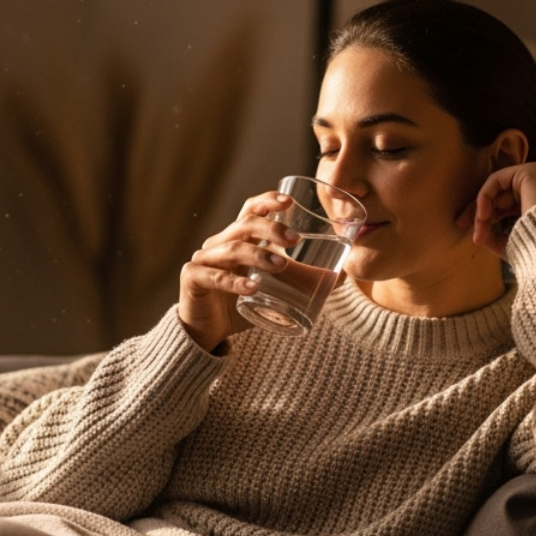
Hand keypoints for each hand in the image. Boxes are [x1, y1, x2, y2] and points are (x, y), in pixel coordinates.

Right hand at [178, 191, 296, 351]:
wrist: (206, 334)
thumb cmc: (240, 307)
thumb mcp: (274, 290)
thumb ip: (302, 281)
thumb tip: (343, 276)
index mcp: (237, 240)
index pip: (250, 210)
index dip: (267, 202)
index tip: (289, 202)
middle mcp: (218, 244)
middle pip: (244, 224)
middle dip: (270, 228)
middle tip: (295, 240)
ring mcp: (203, 260)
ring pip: (231, 248)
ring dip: (258, 254)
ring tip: (282, 264)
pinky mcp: (192, 280)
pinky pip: (213, 276)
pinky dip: (233, 282)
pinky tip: (251, 288)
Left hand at [456, 162, 535, 258]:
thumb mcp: (511, 244)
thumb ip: (495, 238)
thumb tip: (480, 235)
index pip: (504, 207)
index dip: (485, 219)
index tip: (473, 236)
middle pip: (498, 196)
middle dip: (478, 212)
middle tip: (461, 224)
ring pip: (495, 188)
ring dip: (481, 209)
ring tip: (478, 228)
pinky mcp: (530, 171)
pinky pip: (496, 180)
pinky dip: (485, 196)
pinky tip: (483, 215)